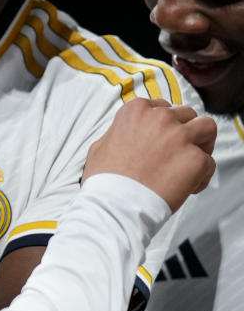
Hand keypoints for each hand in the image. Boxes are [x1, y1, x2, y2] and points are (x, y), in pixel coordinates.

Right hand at [83, 98, 216, 211]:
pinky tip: (186, 187)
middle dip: (185, 131)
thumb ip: (119, 132)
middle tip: (179, 151)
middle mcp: (160, 118)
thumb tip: (124, 135)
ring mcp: (180, 137)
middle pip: (187, 114)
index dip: (164, 124)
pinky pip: (210, 163)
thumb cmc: (106, 178)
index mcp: (136, 110)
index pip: (162, 107)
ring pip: (207, 127)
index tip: (162, 138)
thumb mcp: (101, 144)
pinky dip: (201, 176)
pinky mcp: (195, 159)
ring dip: (202, 143)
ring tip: (192, 161)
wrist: (116, 203)